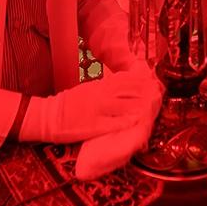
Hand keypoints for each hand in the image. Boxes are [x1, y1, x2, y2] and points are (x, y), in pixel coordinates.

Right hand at [19, 68, 160, 143]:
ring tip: (151, 107)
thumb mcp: (87, 89)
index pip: (124, 79)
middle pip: (128, 91)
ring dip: (140, 106)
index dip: (140, 80)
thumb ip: (104, 86)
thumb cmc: (69, 103)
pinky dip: (127, 122)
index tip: (152, 80)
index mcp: (98, 85)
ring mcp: (98, 110)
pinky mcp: (95, 126)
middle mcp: (101, 95)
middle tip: (156, 93)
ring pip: (125, 106)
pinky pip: (115, 123)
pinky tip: (136, 121)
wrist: (50, 116)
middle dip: (144, 92)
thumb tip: (121, 84)